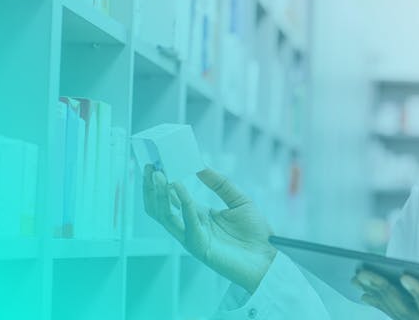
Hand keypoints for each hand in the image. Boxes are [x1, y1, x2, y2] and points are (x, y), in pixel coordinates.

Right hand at [143, 165, 276, 291]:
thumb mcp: (240, 201)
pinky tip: (178, 188)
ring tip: (158, 175)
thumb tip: (201, 166)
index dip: (163, 181)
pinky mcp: (199, 247)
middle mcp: (191, 226)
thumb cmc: (256, 232)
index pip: (172, 197)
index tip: (156, 162)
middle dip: (152, 188)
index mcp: (198, 215)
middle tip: (150, 167)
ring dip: (159, 195)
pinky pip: (186, 224)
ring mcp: (192, 237)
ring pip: (165, 217)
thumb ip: (221, 184)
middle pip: (161, 208)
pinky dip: (182, 205)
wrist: (269, 257)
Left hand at [352, 270, 418, 319]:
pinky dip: (376, 302)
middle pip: (400, 305)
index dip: (417, 292)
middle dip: (381, 288)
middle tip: (362, 274)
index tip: (405, 277)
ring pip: (390, 307)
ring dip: (373, 292)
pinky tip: (364, 294)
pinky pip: (389, 312)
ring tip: (356, 278)